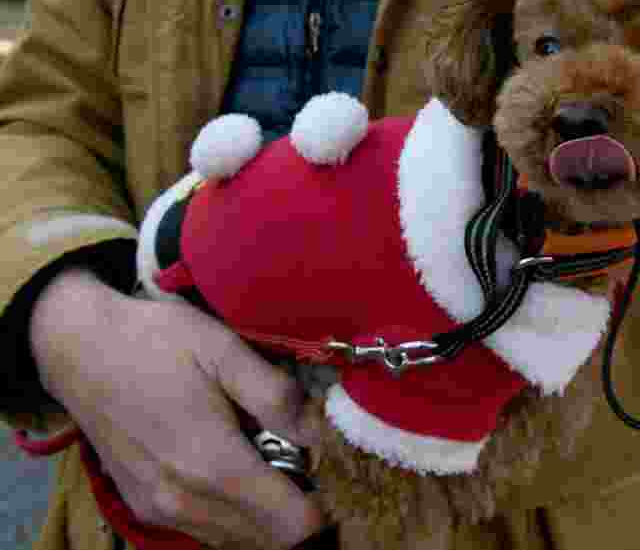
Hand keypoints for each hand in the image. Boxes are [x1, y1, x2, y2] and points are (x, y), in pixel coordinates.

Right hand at [29, 267, 324, 548]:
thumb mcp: (224, 350)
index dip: (321, 501)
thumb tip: (319, 435)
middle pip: (269, 540)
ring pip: (237, 540)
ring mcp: (161, 510)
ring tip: (271, 459)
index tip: (327, 466)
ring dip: (265, 513)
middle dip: (296, 508)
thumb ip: (276, 397)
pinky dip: (234, 513)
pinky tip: (236, 466)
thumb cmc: (156, 342)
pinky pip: (207, 530)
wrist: (80, 348)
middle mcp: (185, 502)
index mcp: (213, 465)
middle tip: (303, 458)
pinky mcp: (145, 507)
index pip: (292, 525)